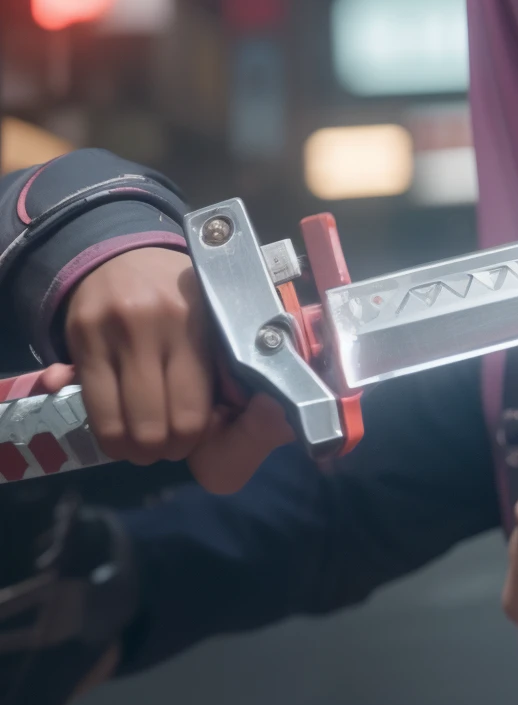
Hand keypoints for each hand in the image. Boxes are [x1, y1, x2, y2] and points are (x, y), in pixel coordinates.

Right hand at [38, 246, 291, 490]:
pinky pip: (92, 409)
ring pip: (118, 425)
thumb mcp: (213, 315)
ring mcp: (110, 334)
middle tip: (167, 446)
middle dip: (162, 450)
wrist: (121, 253)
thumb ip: (229, 361)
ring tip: (141, 444)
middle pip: (154, 427)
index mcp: (195, 322)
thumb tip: (251, 409)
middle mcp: (152, 327)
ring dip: (131, 448)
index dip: (192, 440)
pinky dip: (107, 432)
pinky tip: (119, 429)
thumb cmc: (178, 293)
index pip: (191, 413)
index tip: (194, 437)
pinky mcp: (80, 342)